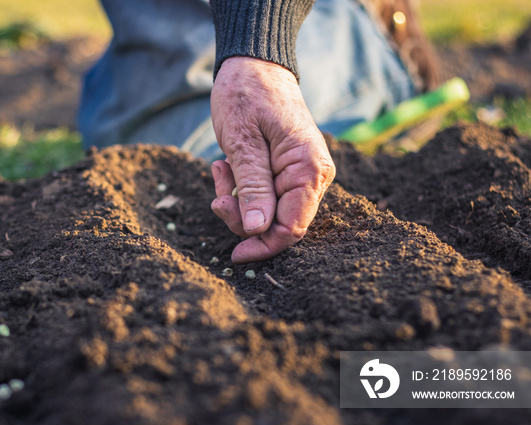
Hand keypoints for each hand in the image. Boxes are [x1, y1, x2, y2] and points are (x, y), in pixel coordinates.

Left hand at [210, 57, 334, 262]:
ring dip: (238, 200)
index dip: (263, 246)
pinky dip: (240, 189)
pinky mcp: (286, 172)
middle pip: (279, 224)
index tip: (235, 255)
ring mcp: (301, 175)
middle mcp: (313, 176)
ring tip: (221, 168)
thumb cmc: (247, 95)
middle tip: (217, 196)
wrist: (253, 63)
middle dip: (243, 218)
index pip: (292, 227)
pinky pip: (263, 196)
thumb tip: (257, 230)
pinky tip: (226, 165)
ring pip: (267, 213)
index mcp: (309, 169)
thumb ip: (253, 188)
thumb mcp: (242, 142)